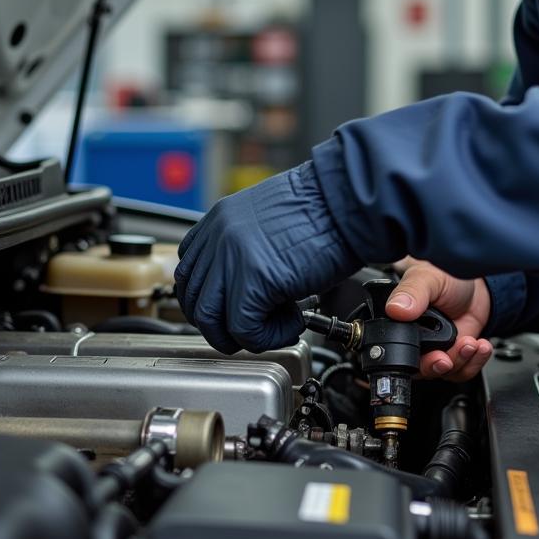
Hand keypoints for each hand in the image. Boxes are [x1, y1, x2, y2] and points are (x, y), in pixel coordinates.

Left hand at [175, 163, 361, 352]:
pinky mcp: (253, 280)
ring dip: (242, 335)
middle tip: (254, 326)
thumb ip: (247, 247)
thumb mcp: (270, 219)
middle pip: (193, 299)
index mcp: (221, 218)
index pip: (189, 270)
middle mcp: (219, 235)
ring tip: (274, 327)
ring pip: (210, 319)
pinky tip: (292, 322)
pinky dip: (268, 337)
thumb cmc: (324, 209)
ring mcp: (232, 257)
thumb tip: (245, 284)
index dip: (211, 299)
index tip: (232, 310)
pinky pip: (244, 329)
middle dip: (221, 324)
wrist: (348, 201)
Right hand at [386, 259, 492, 381]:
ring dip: (461, 361)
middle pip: (421, 369)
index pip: (399, 353)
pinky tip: (480, 346)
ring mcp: (437, 348)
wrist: (474, 283)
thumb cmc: (446, 275)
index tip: (434, 355)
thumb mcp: (427, 279)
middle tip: (448, 356)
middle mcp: (416, 340)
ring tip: (471, 343)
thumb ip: (411, 293)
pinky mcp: (455, 353)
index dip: (414, 360)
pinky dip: (474, 362)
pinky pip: (463, 370)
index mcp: (401, 323)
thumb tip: (396, 309)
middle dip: (438, 365)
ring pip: (444, 372)